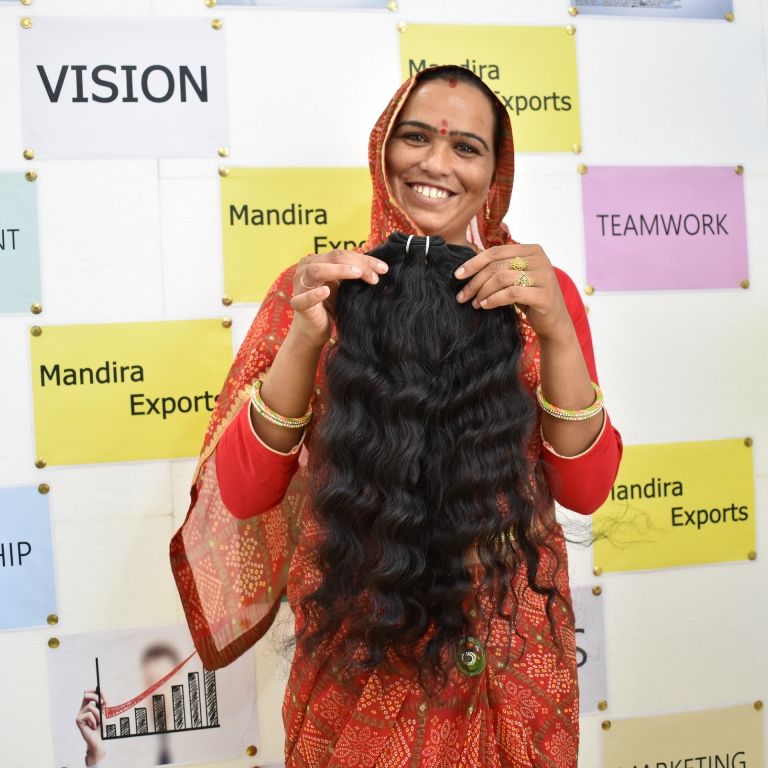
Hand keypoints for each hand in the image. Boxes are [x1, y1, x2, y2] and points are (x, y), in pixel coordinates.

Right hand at [75, 689, 105, 764]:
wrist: (98, 739)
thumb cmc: (101, 726)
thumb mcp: (104, 712)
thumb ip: (103, 703)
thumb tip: (101, 694)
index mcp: (87, 707)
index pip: (87, 695)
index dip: (92, 691)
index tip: (98, 688)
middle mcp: (81, 710)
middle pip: (86, 696)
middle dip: (95, 697)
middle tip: (102, 702)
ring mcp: (79, 715)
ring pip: (90, 707)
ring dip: (98, 714)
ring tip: (97, 722)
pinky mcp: (78, 721)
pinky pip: (89, 715)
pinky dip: (94, 720)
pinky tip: (93, 727)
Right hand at [289, 249, 388, 347]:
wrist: (315, 331)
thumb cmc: (330, 306)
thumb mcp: (345, 287)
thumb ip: (356, 274)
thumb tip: (382, 269)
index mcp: (317, 260)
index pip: (342, 254)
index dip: (364, 260)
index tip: (383, 269)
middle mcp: (305, 268)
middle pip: (333, 258)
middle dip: (357, 264)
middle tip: (375, 276)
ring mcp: (299, 285)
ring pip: (316, 270)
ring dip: (338, 270)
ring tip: (357, 274)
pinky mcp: (297, 304)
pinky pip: (304, 298)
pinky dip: (314, 294)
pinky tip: (325, 291)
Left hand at [454, 244, 570, 341]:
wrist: (553, 322)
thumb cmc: (530, 298)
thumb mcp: (515, 278)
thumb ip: (500, 267)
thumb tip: (467, 264)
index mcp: (532, 250)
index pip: (495, 252)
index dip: (473, 263)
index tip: (457, 275)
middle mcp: (540, 260)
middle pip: (497, 266)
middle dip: (475, 281)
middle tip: (462, 296)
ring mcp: (544, 276)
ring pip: (502, 278)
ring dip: (483, 292)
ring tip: (474, 303)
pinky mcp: (544, 295)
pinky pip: (511, 293)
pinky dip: (494, 299)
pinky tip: (485, 305)